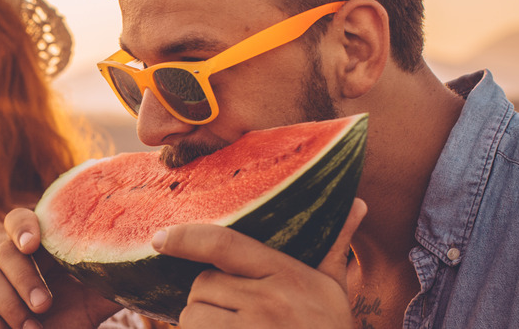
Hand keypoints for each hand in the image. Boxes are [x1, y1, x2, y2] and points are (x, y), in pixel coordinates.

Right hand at [0, 208, 121, 328]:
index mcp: (39, 247)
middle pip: (4, 251)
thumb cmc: (76, 316)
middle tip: (44, 305)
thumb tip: (151, 251)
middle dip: (25, 280)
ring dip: (9, 305)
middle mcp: (9, 258)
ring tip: (32, 327)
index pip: (20, 219)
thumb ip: (116, 272)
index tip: (34, 244)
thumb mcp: (100, 296)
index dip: (24, 226)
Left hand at [152, 198, 367, 327]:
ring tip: (231, 328)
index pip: (225, 244)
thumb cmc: (329, 328)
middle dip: (209, 295)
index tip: (160, 237)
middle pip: (203, 284)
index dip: (188, 237)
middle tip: (234, 308)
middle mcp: (266, 300)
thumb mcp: (335, 288)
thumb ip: (335, 246)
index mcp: (286, 273)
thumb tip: (359, 203)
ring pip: (194, 316)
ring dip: (201, 322)